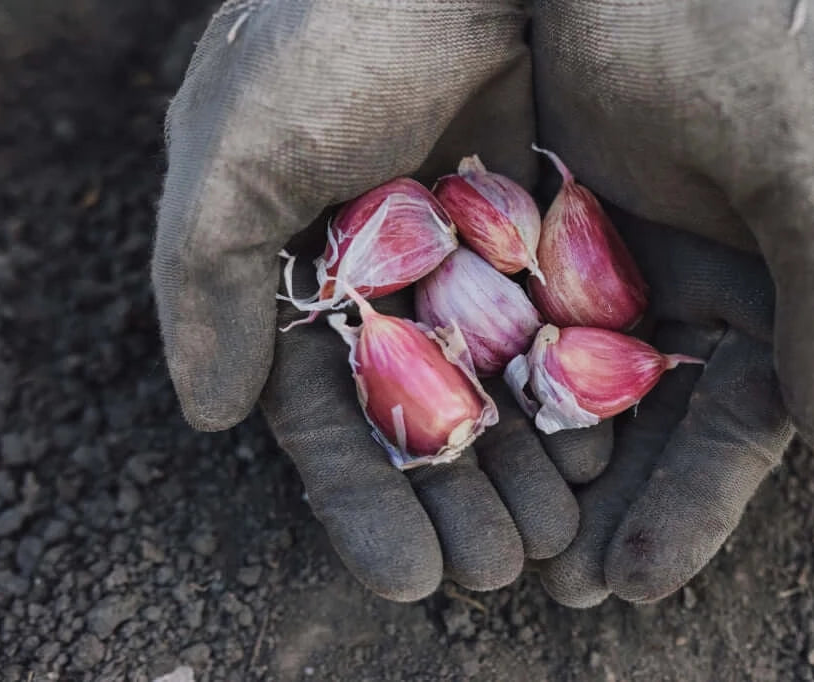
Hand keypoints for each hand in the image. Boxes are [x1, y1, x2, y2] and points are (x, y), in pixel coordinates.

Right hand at [151, 1, 612, 600]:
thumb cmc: (326, 34)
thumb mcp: (236, 155)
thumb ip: (206, 283)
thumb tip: (206, 415)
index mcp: (305, 274)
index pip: (332, 415)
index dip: (368, 503)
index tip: (409, 579)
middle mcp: (391, 276)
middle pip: (426, 415)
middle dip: (461, 501)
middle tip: (500, 575)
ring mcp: (474, 253)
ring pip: (502, 382)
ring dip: (526, 465)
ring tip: (559, 540)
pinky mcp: (548, 223)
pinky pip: (567, 321)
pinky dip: (580, 388)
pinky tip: (606, 453)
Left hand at [531, 0, 813, 605]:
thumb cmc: (731, 30)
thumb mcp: (806, 163)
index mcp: (773, 282)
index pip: (740, 424)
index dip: (694, 508)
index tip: (641, 582)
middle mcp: (692, 283)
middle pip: (653, 425)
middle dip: (613, 508)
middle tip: (564, 591)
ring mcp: (611, 261)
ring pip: (578, 388)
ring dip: (550, 469)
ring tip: (509, 549)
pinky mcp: (533, 230)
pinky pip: (512, 326)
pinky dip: (494, 386)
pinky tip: (462, 446)